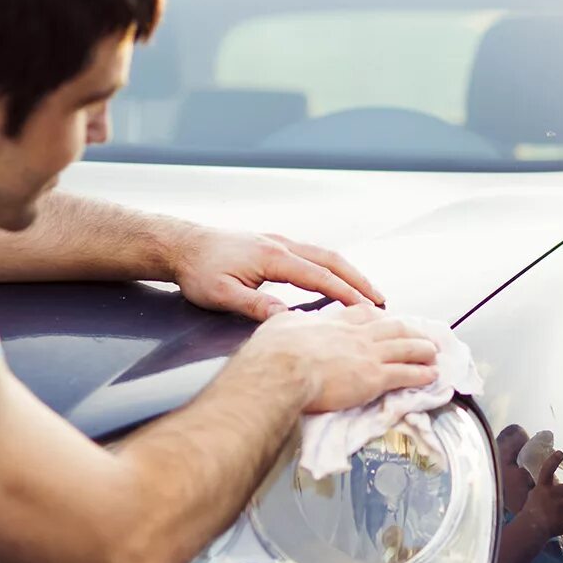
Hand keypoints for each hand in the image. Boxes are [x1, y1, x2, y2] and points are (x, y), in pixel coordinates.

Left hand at [170, 226, 383, 320]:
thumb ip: (256, 306)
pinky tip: (336, 280)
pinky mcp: (273, 244)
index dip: (348, 294)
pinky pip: (312, 254)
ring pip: (325, 255)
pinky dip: (332, 268)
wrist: (180, 244)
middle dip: (360, 281)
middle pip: (333, 261)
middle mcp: (281, 245)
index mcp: (273, 258)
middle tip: (381, 301)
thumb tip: (287, 319)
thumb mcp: (222, 294)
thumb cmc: (198, 271)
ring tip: (366, 293)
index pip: (321, 277)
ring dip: (349, 273)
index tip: (369, 309)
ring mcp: (278, 242)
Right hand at [245, 309, 437, 412]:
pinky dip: (422, 374)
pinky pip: (406, 374)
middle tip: (420, 333)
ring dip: (423, 349)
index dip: (376, 315)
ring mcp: (368, 355)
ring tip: (433, 351)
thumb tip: (289, 320)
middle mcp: (356, 335)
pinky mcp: (375, 377)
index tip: (384, 316)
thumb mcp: (280, 325)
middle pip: (392, 327)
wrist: (281, 370)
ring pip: (405, 347)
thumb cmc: (274, 353)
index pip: (361, 314)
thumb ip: (291, 321)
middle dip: (409, 330)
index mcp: (333, 323)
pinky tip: (432, 375)